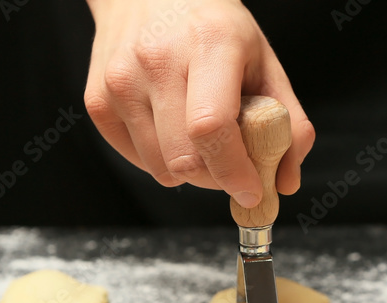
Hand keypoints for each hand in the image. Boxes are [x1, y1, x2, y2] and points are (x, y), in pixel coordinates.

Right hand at [83, 0, 314, 207]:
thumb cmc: (212, 28)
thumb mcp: (263, 60)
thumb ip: (288, 120)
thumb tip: (286, 181)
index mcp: (207, 43)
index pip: (211, 127)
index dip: (233, 170)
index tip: (252, 190)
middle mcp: (156, 59)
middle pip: (184, 158)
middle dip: (216, 178)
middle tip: (231, 166)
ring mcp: (119, 81)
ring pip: (160, 168)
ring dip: (189, 171)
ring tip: (200, 140)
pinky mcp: (97, 100)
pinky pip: (137, 160)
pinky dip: (162, 159)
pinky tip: (171, 128)